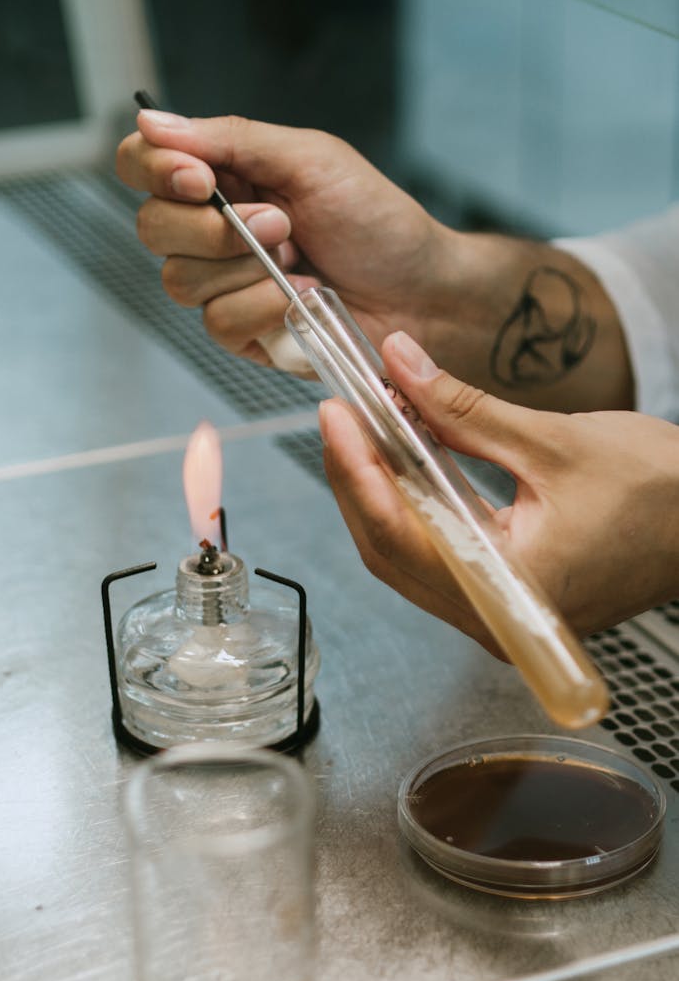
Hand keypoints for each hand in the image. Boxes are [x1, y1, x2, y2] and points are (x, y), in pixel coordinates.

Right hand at [116, 111, 445, 366]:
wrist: (419, 290)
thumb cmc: (376, 221)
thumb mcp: (310, 160)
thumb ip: (232, 140)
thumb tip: (152, 121)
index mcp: (223, 179)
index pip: (142, 167)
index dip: (154, 171)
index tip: (200, 178)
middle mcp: (212, 232)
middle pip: (152, 228)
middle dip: (211, 228)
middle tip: (279, 223)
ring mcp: (224, 286)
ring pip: (180, 281)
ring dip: (244, 269)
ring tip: (300, 259)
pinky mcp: (244, 334)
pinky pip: (218, 324)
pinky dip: (262, 308)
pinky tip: (302, 299)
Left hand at [319, 332, 678, 656]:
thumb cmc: (659, 493)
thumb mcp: (554, 440)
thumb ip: (464, 408)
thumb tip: (398, 364)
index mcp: (509, 589)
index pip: (399, 536)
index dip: (354, 473)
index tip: (335, 416)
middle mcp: (493, 617)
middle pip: (388, 549)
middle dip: (355, 478)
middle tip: (341, 414)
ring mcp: (494, 612)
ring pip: (403, 554)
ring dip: (376, 492)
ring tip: (364, 429)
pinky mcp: (499, 595)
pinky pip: (430, 553)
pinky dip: (408, 506)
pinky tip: (398, 462)